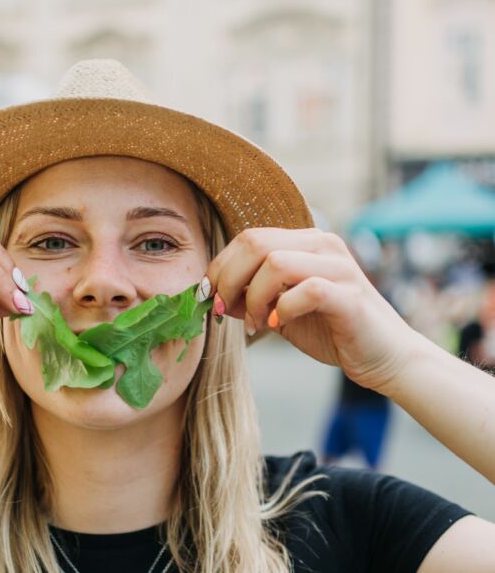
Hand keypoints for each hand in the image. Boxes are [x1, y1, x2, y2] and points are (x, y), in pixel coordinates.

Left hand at [205, 228, 424, 392]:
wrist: (385, 357)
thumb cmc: (331, 331)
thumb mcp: (280, 311)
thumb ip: (251, 297)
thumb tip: (214, 293)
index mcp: (304, 242)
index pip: (248, 238)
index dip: (220, 266)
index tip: (210, 297)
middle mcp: (322, 245)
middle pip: (255, 242)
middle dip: (228, 278)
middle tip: (224, 310)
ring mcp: (339, 267)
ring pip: (276, 262)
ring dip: (254, 297)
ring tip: (256, 325)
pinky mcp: (350, 295)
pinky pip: (307, 290)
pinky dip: (283, 309)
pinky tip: (278, 326)